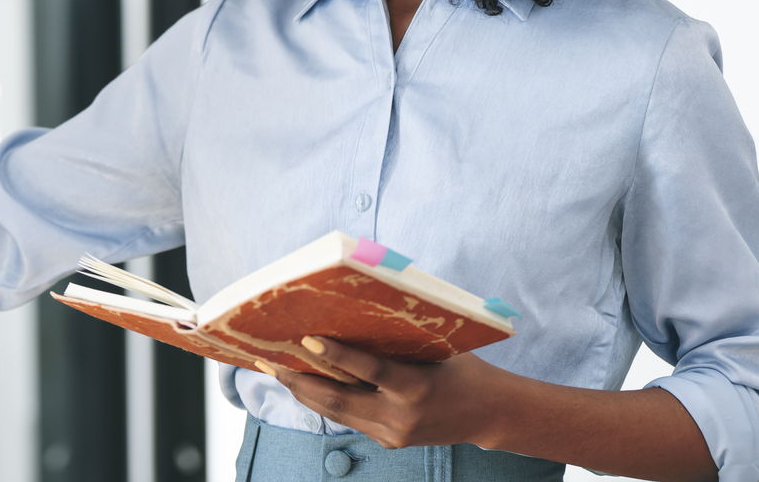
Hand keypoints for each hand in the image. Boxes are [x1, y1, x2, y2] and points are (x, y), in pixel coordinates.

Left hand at [270, 337, 509, 449]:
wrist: (491, 415)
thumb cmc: (463, 369)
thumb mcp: (435, 350)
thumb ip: (397, 342)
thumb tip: (349, 316)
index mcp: (417, 388)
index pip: (370, 369)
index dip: (337, 354)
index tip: (307, 339)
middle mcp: (401, 417)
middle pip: (339, 400)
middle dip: (298, 380)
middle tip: (267, 361)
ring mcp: (393, 434)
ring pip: (336, 413)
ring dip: (302, 391)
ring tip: (273, 370)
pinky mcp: (389, 442)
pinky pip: (349, 419)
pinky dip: (324, 401)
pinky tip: (303, 384)